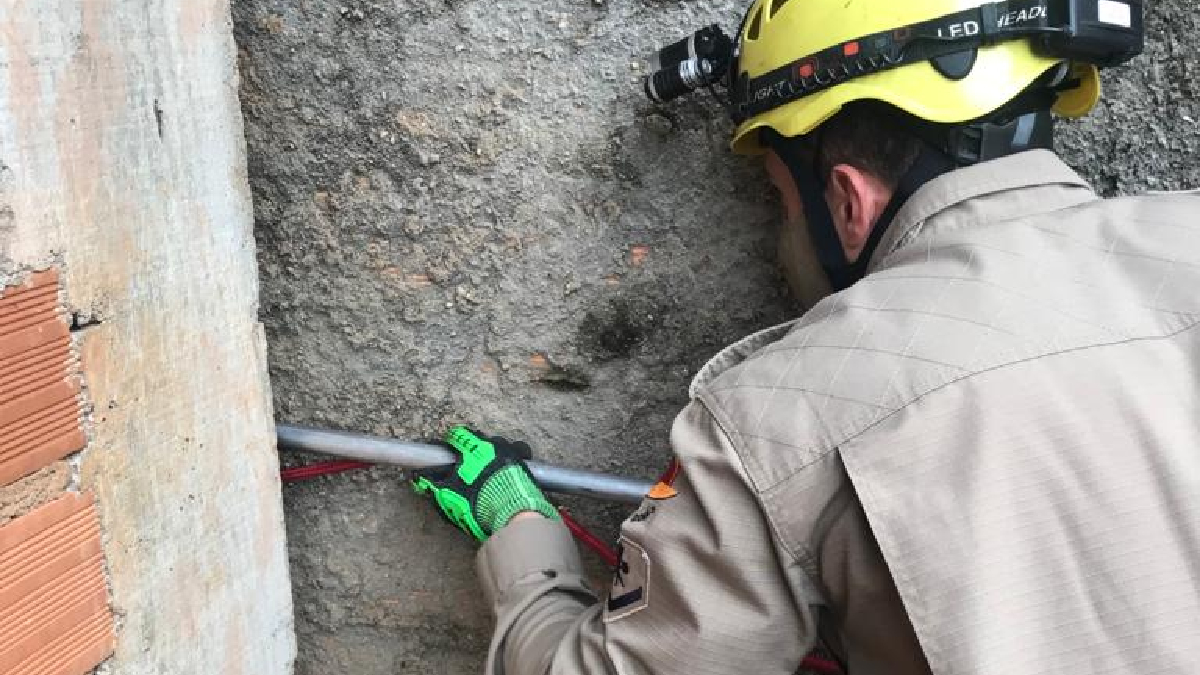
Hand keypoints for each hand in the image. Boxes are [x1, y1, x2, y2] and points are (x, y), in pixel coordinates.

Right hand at [413, 426, 557, 540]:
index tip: (446, 451)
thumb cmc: (478, 503)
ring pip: (499, 444)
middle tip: (465, 463)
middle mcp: (493, 444)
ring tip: (488, 467)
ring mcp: (511, 452)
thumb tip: (416, 478)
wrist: (514, 514)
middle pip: (479, 439)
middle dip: (471, 447)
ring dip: (492, 451)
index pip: (458, 435)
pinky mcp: (525, 463)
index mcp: (473, 448)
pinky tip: (507, 470)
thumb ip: (430, 485)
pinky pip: (518, 453)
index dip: (449, 443)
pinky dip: (511, 458)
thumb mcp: (448, 496)